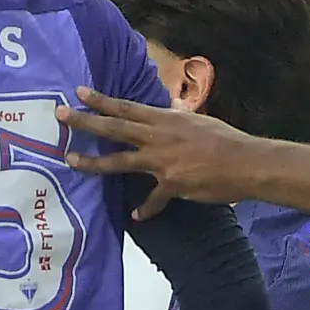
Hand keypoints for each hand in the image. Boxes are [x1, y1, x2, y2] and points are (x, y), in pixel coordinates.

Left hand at [59, 87, 266, 218]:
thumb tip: (170, 108)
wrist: (249, 163)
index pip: (127, 107)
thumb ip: (179, 118)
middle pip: (115, 128)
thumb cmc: (228, 140)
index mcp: (167, 120)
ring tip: (71, 161)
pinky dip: (145, 209)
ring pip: (121, 161)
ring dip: (94, 163)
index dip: (102, 100)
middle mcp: (160, 137)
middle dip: (85, 122)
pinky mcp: (172, 184)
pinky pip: (153, 200)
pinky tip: (136, 217)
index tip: (78, 92)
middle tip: (60, 115)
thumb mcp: (201, 122)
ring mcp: (163, 162)